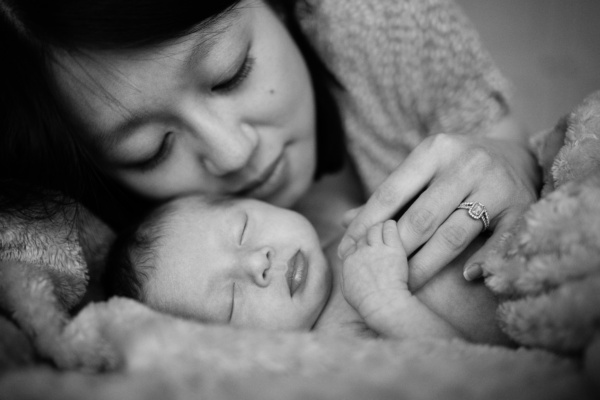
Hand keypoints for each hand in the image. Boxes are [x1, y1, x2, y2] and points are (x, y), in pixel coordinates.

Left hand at [339, 132, 539, 289]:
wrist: (515, 154)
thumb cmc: (454, 169)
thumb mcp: (423, 171)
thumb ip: (389, 197)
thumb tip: (342, 222)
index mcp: (434, 150)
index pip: (391, 192)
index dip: (365, 224)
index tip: (346, 250)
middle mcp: (466, 163)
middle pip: (420, 217)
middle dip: (393, 250)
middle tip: (374, 274)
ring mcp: (496, 184)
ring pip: (453, 234)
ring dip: (426, 265)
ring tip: (405, 284)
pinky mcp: (522, 205)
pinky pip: (501, 240)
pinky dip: (485, 260)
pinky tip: (469, 276)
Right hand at [341, 220, 408, 321]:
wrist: (383, 305)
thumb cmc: (367, 302)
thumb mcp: (348, 288)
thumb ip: (346, 270)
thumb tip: (346, 260)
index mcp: (348, 259)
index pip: (351, 240)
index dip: (359, 241)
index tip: (366, 245)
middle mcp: (360, 251)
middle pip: (363, 233)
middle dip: (370, 233)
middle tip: (379, 236)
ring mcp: (377, 248)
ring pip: (375, 227)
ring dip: (381, 227)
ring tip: (388, 230)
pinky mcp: (393, 248)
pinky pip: (390, 227)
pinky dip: (392, 225)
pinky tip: (396, 228)